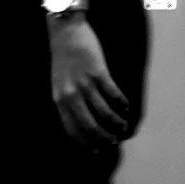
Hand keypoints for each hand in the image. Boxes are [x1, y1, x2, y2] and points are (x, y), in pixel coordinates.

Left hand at [48, 15, 129, 152]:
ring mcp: (84, 83)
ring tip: (123, 126)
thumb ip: (67, 101)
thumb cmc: (63, 58)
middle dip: (103, 137)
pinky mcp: (97, 72)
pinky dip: (121, 104)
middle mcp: (70, 94)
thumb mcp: (58, 83)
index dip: (86, 143)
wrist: (65, 31)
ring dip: (116, 122)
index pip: (72, 129)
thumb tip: (81, 121)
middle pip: (89, 125)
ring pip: (104, 112)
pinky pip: (113, 94)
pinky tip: (126, 107)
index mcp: (59, 99)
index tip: (97, 152)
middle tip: (113, 142)